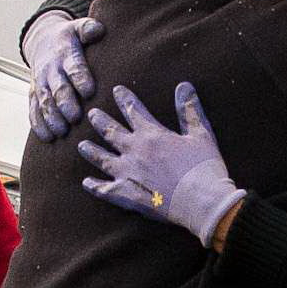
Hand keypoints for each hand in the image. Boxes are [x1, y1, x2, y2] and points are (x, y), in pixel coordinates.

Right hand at [25, 15, 100, 141]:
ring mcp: (40, 83)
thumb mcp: (78, 28)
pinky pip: (33, 110)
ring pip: (44, 102)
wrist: (42, 40)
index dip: (80, 78)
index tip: (90, 91)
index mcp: (65, 53)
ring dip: (51, 118)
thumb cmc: (70, 38)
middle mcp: (51, 69)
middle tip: (75, 118)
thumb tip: (98, 29)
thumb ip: (88, 29)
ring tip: (61, 132)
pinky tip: (47, 138)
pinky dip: (38, 125)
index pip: (73, 66)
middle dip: (65, 103)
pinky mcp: (33, 94)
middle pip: (57, 88)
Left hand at [76, 82, 244, 246]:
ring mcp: (127, 173)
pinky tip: (86, 182)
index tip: (116, 90)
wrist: (200, 202)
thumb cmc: (204, 168)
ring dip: (91, 151)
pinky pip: (104, 189)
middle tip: (91, 114)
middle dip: (100, 121)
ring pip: (102, 159)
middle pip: (111, 132)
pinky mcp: (126, 195)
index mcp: (152, 134)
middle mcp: (134, 151)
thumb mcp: (201, 134)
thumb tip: (184, 85)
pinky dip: (94, 186)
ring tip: (81, 145)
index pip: (133, 109)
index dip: (124, 98)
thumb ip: (189, 110)